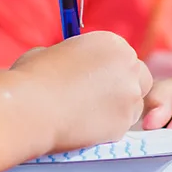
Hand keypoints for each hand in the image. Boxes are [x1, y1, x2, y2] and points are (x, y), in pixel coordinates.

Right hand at [11, 31, 152, 153]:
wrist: (31, 107)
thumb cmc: (34, 76)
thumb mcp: (52, 52)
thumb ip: (71, 57)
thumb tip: (70, 64)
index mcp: (112, 42)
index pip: (124, 56)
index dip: (111, 69)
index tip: (97, 79)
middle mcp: (128, 67)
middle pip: (140, 77)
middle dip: (125, 87)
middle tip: (102, 97)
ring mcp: (129, 97)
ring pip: (134, 105)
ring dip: (117, 109)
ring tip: (87, 115)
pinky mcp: (123, 125)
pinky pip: (121, 127)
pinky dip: (108, 129)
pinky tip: (85, 128)